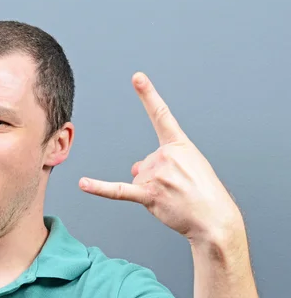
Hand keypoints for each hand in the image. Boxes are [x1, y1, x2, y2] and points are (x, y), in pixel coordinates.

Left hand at [79, 72, 241, 243]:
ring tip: (174, 198)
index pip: (161, 115)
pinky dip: (99, 188)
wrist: (214, 219)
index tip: (137, 77)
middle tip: (180, 189)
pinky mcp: (148, 195)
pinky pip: (118, 190)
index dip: (148, 95)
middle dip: (158, 178)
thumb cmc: (204, 193)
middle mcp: (166, 156)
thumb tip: (134, 169)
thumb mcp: (189, 166)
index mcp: (179, 144)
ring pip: (138, 179)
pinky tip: (83, 184)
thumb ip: (159, 161)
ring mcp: (157, 175)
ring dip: (152, 191)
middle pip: (145, 163)